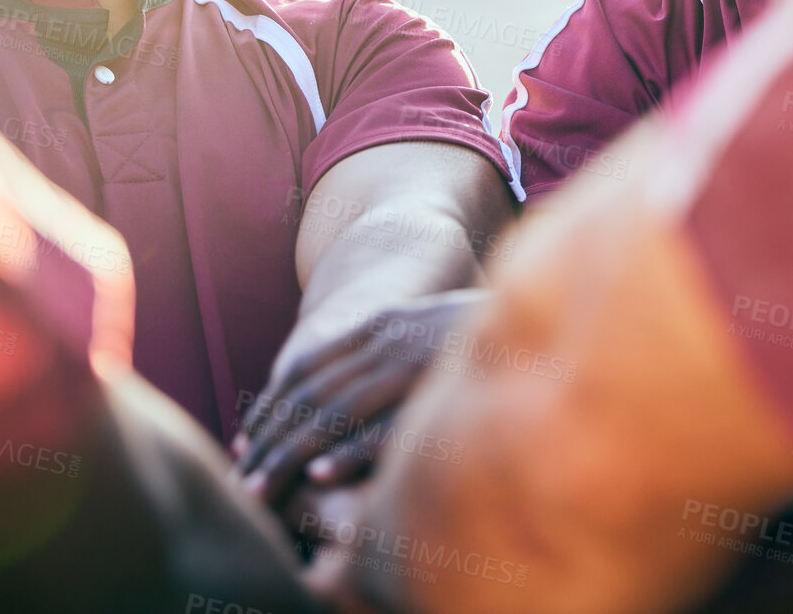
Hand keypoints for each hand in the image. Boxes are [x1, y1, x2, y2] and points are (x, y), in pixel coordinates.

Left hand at [232, 289, 491, 508]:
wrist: (548, 300)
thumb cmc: (478, 331)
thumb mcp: (419, 332)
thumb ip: (381, 355)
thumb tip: (340, 391)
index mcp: (379, 325)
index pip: (306, 369)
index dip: (270, 407)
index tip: (245, 442)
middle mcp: (387, 339)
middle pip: (310, 394)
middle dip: (272, 441)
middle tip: (244, 483)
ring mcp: (412, 360)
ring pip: (336, 412)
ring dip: (294, 455)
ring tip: (264, 490)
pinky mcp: (440, 385)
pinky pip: (387, 424)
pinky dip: (350, 451)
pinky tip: (322, 478)